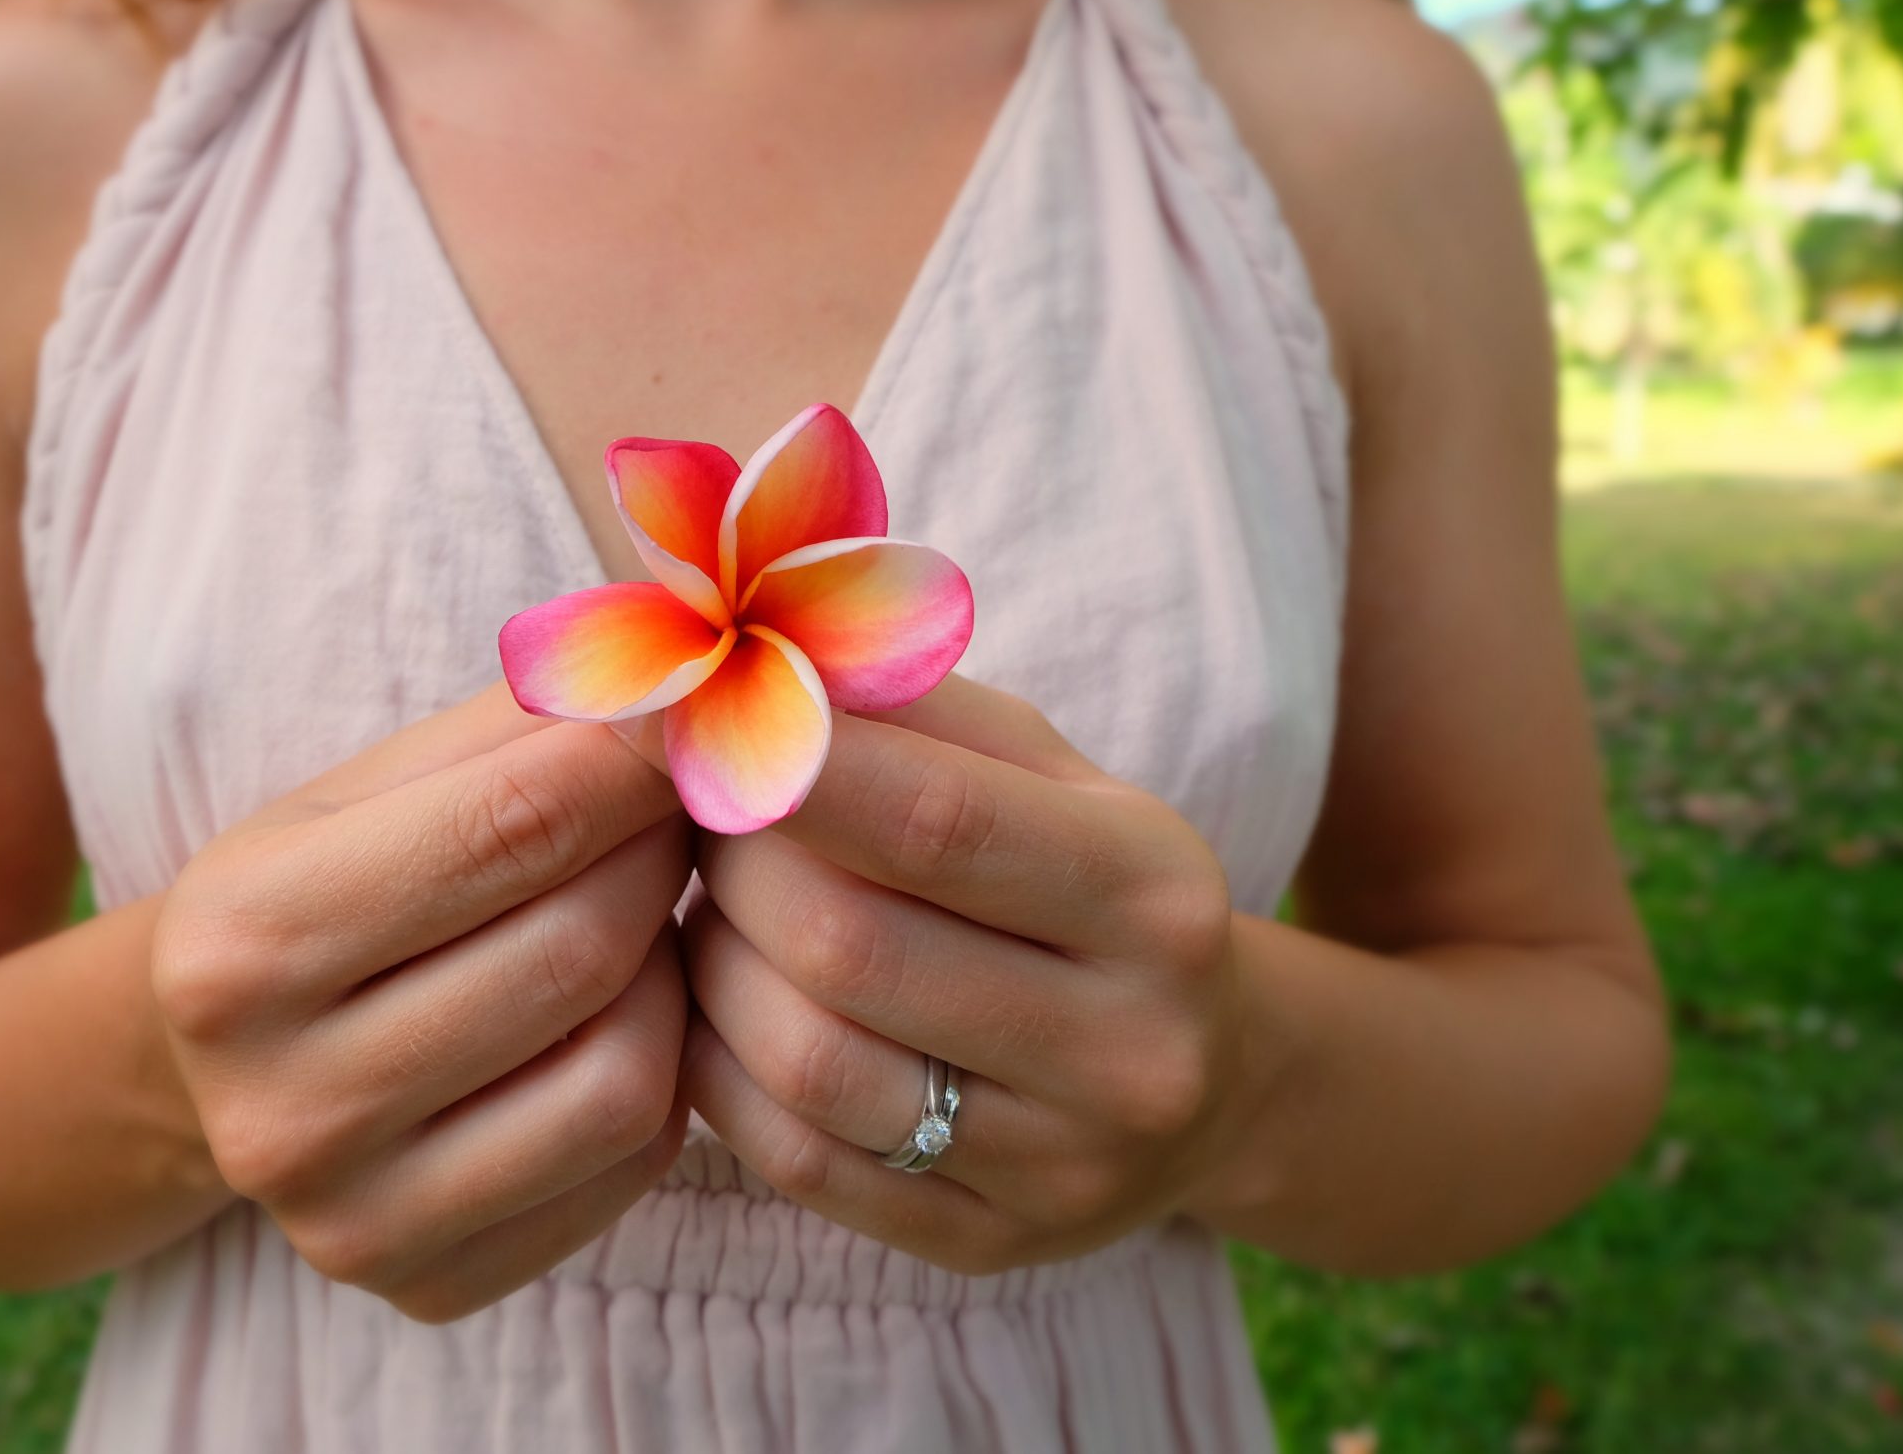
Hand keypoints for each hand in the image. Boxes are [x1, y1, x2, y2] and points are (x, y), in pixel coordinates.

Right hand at [152, 685, 696, 1321]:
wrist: (221, 1064)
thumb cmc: (330, 886)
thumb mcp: (375, 786)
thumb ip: (520, 727)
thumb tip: (690, 670)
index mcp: (238, 940)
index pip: (513, 824)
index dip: (640, 759)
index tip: (702, 716)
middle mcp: (274, 1102)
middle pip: (576, 951)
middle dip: (657, 860)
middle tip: (678, 814)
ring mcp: (344, 1221)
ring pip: (620, 1079)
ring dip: (669, 978)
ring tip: (642, 919)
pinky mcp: (421, 1288)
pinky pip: (627, 1170)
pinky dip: (660, 1081)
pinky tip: (621, 1019)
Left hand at [680, 676, 1250, 1273]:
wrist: (1209, 1083)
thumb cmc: (1082, 884)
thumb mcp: (1046, 773)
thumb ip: (909, 705)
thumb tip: (748, 654)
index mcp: (1155, 898)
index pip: (936, 820)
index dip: (788, 764)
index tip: (693, 715)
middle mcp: (1131, 1048)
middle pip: (848, 944)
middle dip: (738, 863)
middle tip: (702, 814)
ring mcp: (1060, 1169)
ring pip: (805, 1060)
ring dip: (714, 965)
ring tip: (717, 908)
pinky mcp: (982, 1247)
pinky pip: (789, 1155)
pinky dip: (719, 1066)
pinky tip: (725, 1005)